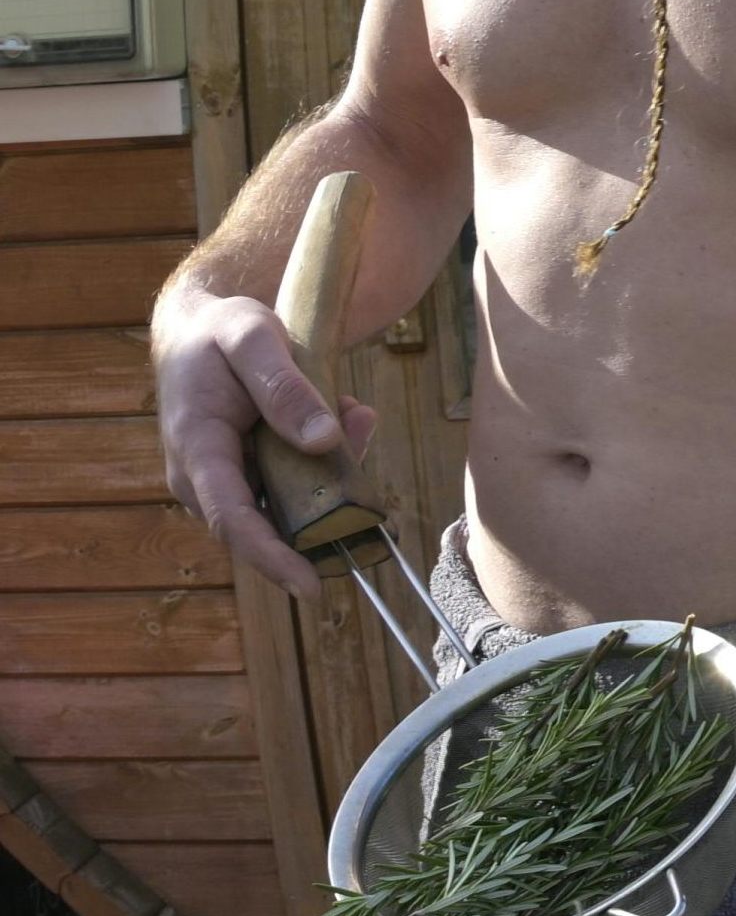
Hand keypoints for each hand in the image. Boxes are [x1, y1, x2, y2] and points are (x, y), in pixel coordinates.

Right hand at [151, 290, 377, 602]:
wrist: (202, 329)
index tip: (312, 587)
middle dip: (328, 501)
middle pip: (272, 521)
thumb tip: (323, 441)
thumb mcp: (251, 337)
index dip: (272, 558)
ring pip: (299, 502)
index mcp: (196, 448)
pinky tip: (347, 411)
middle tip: (359, 431)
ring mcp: (232, 479)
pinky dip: (335, 455)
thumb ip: (285, 387)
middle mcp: (207, 477)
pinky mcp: (257, 474)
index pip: (232, 520)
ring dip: (337, 468)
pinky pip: (307, 483)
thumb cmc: (220, 332)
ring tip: (352, 410)